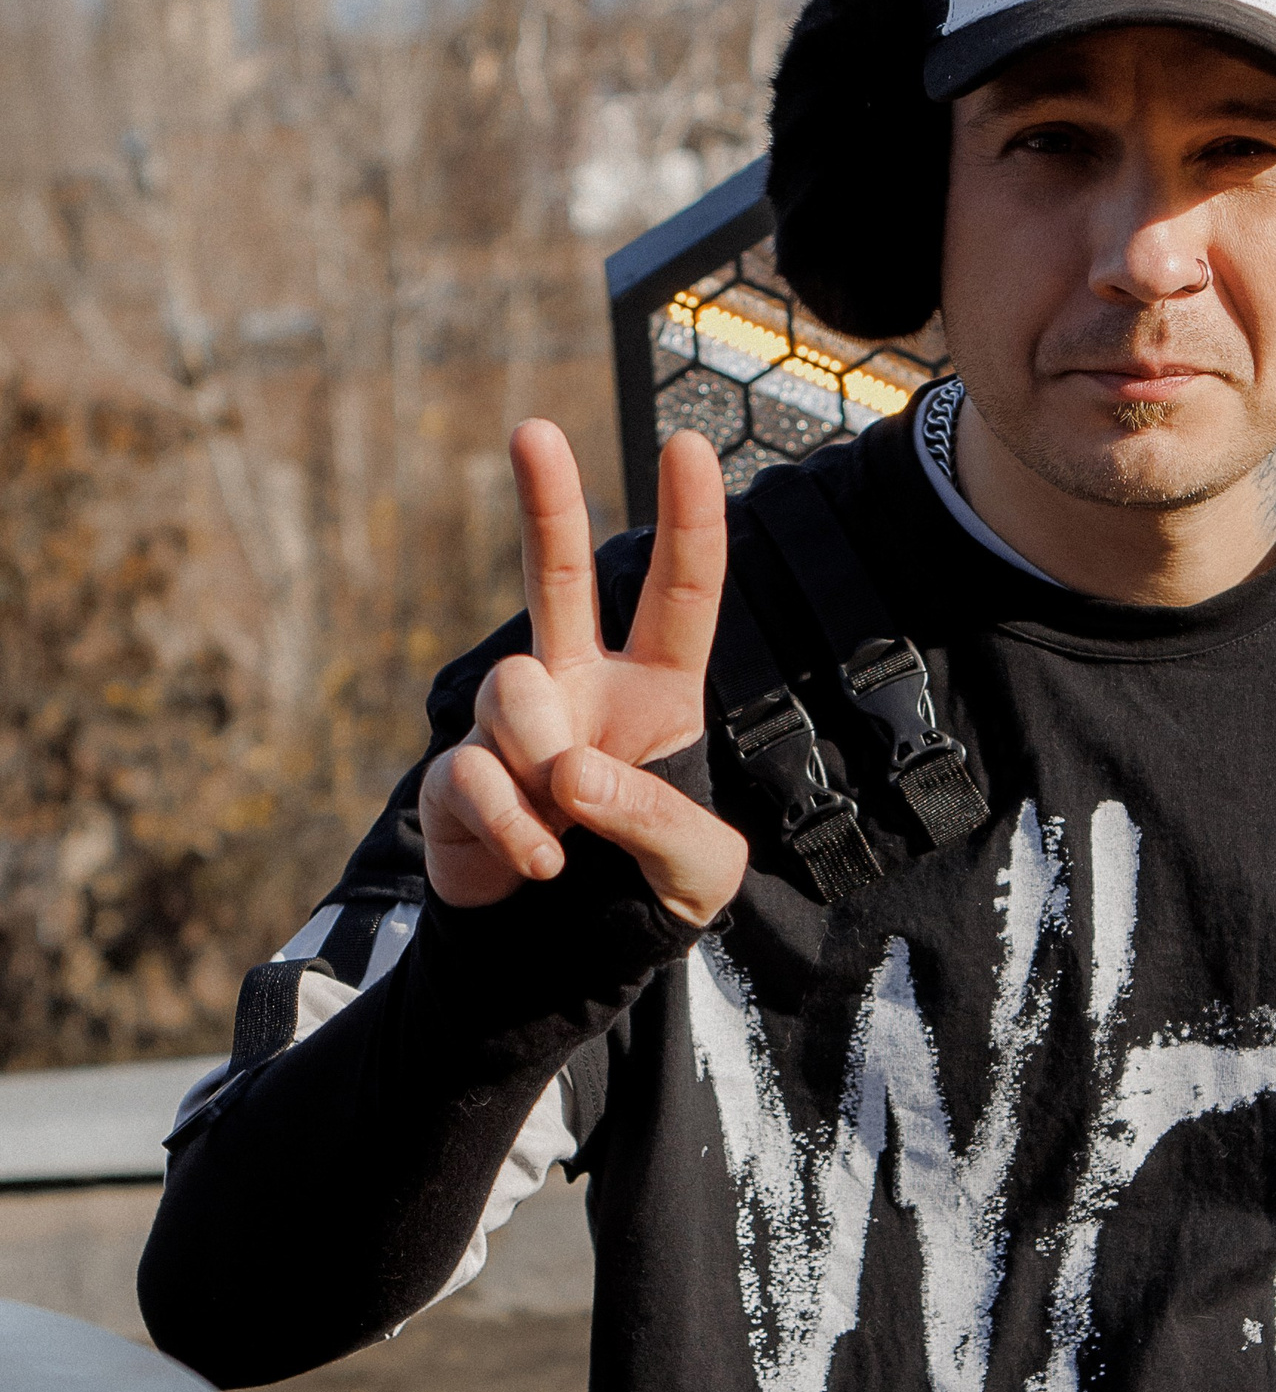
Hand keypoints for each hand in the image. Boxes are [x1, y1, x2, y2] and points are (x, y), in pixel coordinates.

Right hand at [419, 420, 747, 926]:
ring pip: (513, 689)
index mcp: (656, 693)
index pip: (681, 594)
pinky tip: (538, 863)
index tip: (689, 444)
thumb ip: (658, 818)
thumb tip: (571, 775)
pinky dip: (512, 827)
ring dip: (543, 760)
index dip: (689, 522)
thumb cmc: (647, 901)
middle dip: (547, 500)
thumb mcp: (701, 873)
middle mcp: (580, 688)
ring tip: (568, 833)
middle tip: (533, 427)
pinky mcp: (458, 778)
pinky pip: (474, 774)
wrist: (561, 964)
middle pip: (557, 574)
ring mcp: (513, 728)